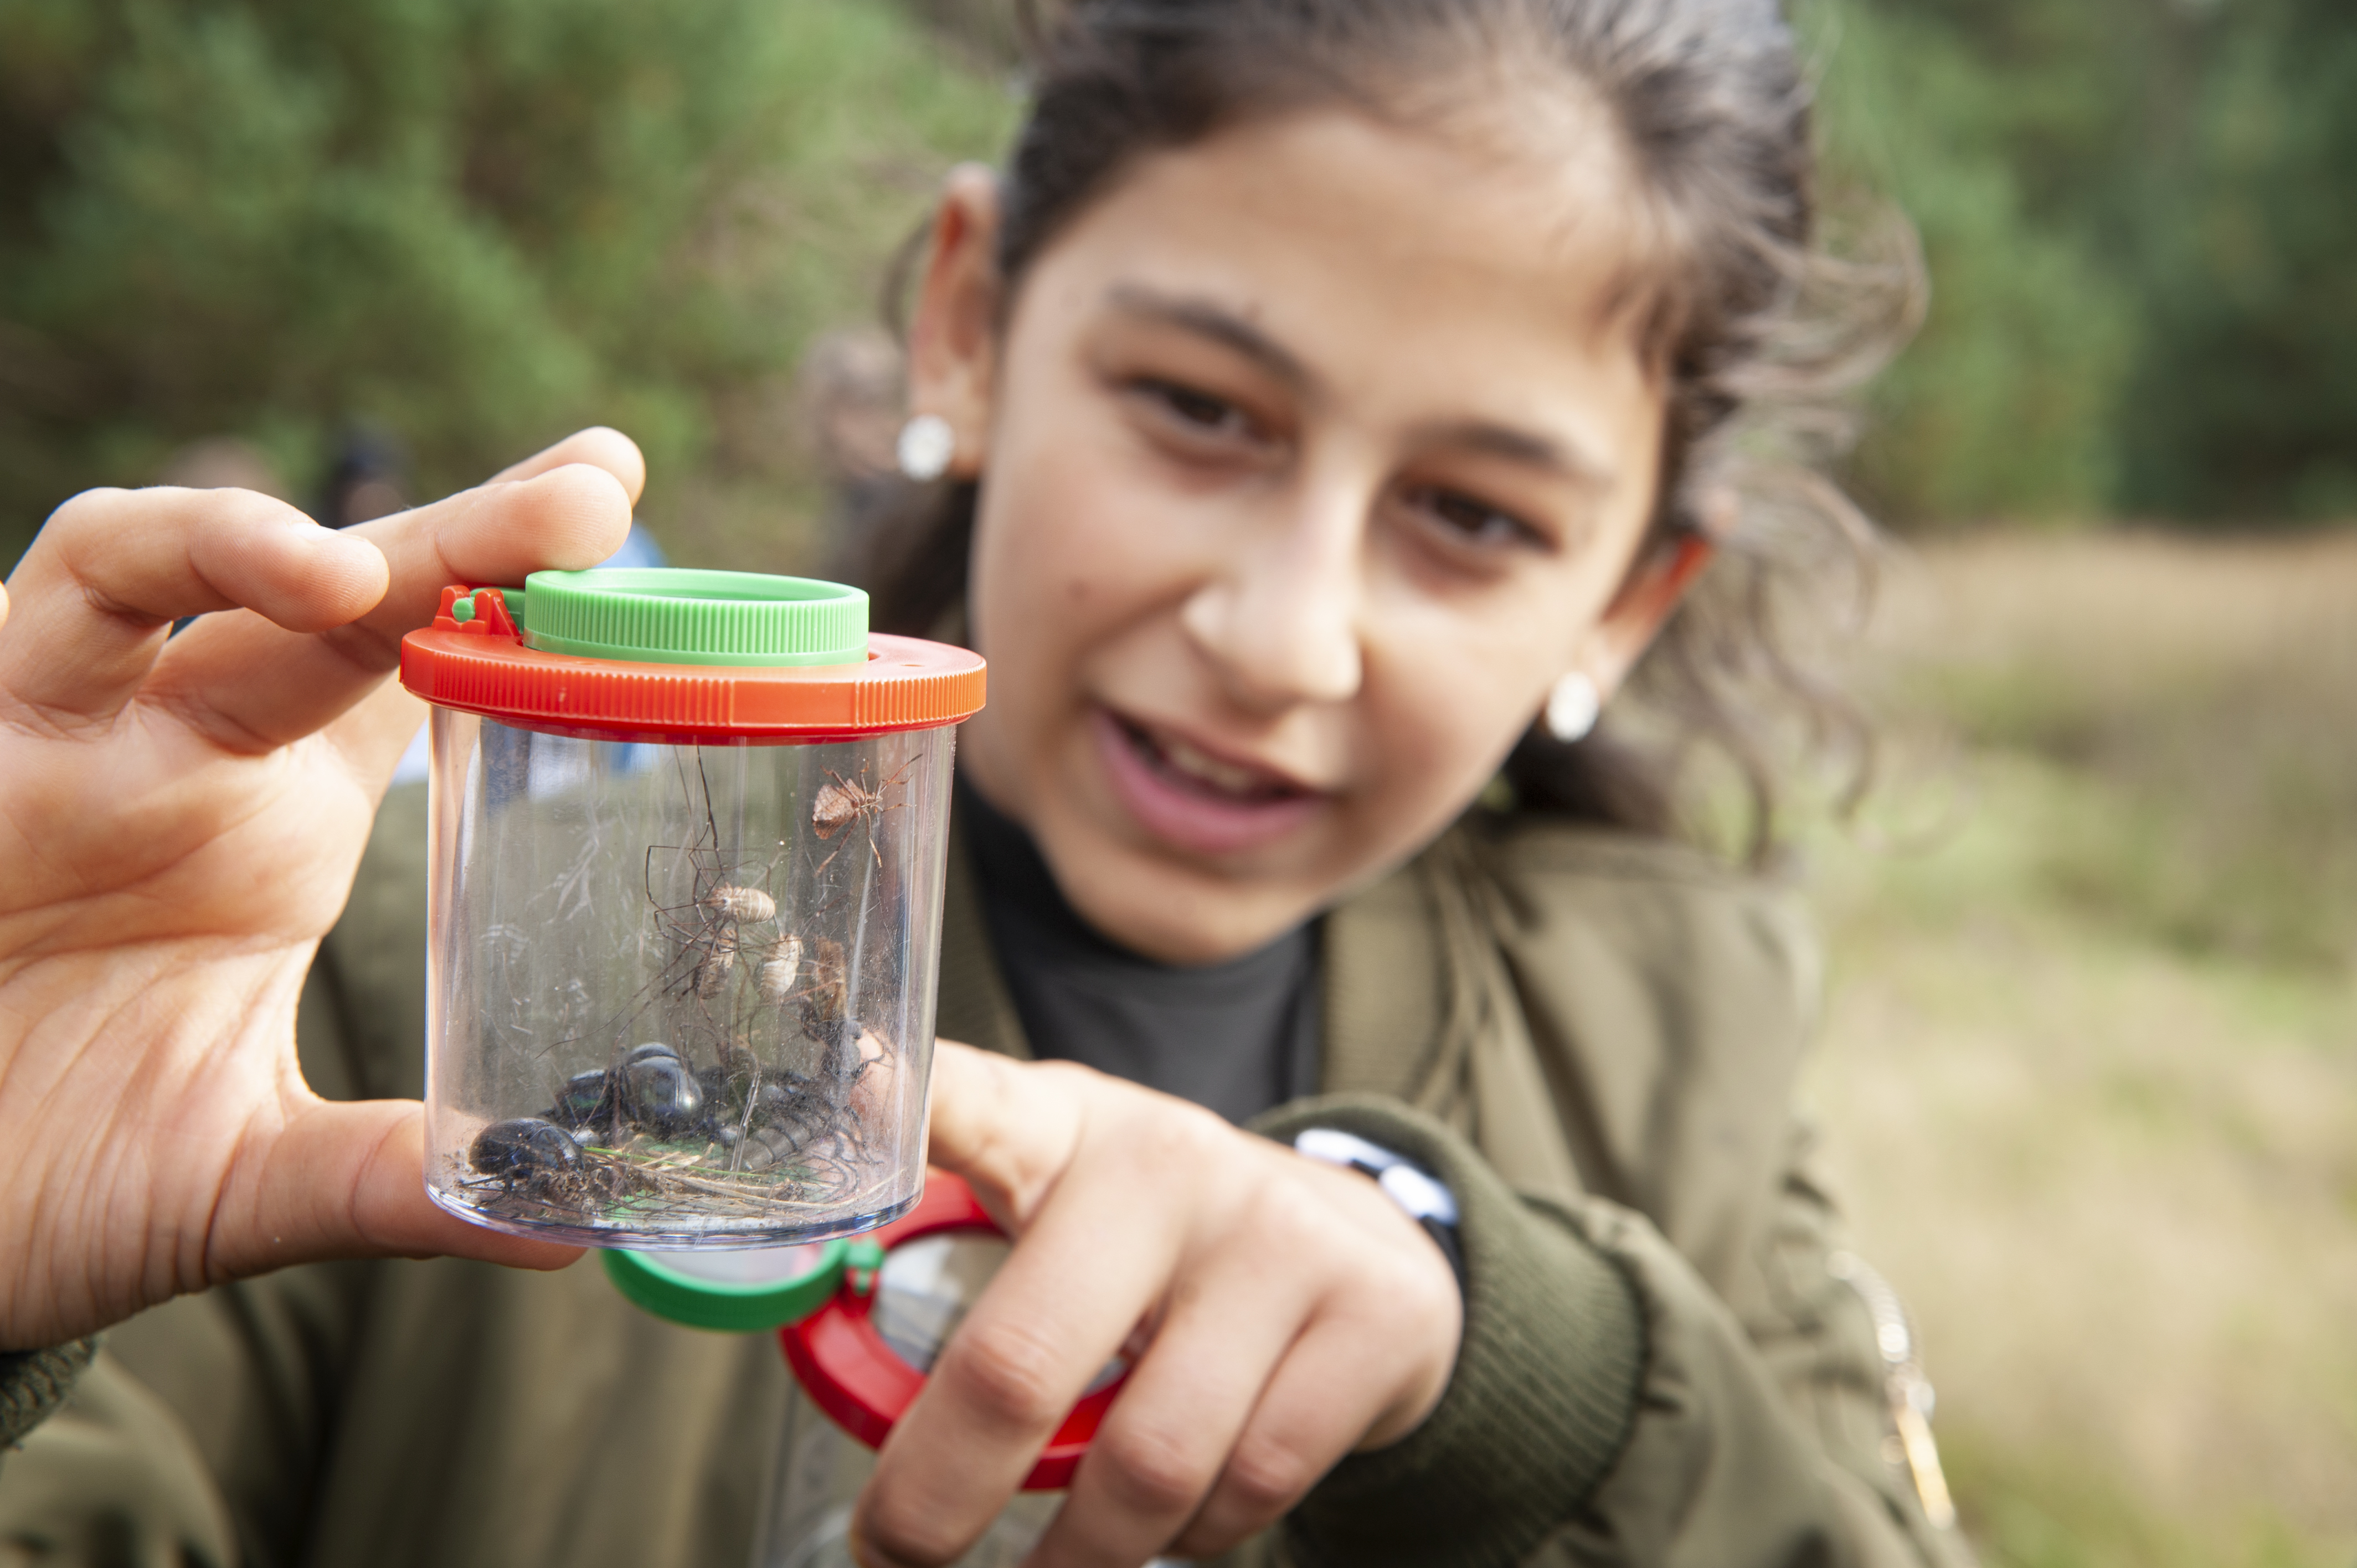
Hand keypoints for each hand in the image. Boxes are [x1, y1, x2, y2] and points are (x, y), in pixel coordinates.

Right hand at [0, 431, 643, 1349]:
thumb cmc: (46, 1176)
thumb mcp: (244, 1178)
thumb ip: (387, 1180)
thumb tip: (563, 1228)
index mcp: (279, 823)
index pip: (425, 672)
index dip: (524, 608)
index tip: (641, 557)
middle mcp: (193, 751)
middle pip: (354, 596)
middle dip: (476, 532)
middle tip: (602, 487)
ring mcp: (82, 729)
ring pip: (196, 560)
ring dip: (308, 531)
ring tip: (403, 560)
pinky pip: (72, 592)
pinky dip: (174, 556)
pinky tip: (296, 574)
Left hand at [854, 1042, 1463, 1566]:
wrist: (1368, 1252)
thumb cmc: (1160, 1246)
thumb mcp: (1061, 1209)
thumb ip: (954, 1254)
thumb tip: (827, 1368)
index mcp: (1060, 1128)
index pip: (964, 1100)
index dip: (897, 1097)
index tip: (842, 1090)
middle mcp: (1168, 1162)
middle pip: (1021, 1362)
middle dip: (934, 1502)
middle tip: (890, 1561)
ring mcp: (1279, 1235)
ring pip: (1147, 1465)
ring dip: (1075, 1557)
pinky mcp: (1370, 1317)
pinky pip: (1248, 1489)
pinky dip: (1191, 1540)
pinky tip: (1175, 1521)